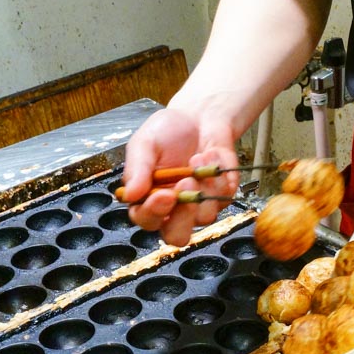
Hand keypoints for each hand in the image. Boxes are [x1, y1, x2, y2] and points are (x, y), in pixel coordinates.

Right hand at [121, 107, 238, 245]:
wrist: (198, 117)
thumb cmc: (167, 132)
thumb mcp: (144, 144)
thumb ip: (137, 169)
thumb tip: (129, 195)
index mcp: (148, 200)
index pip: (147, 220)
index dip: (154, 212)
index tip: (164, 194)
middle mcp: (173, 209)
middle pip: (176, 235)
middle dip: (183, 216)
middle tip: (186, 183)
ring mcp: (199, 206)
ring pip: (205, 217)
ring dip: (203, 186)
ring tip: (197, 157)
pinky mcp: (221, 197)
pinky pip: (224, 197)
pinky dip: (219, 174)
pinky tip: (210, 154)